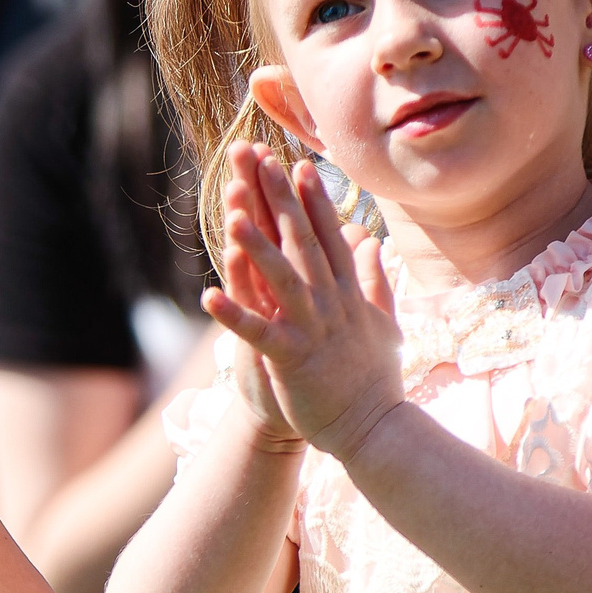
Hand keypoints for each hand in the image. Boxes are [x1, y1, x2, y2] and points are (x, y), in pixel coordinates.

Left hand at [200, 145, 403, 459]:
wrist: (376, 430)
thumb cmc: (374, 379)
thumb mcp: (382, 321)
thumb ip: (374, 279)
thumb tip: (370, 241)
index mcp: (347, 294)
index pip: (328, 237)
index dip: (312, 200)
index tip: (298, 163)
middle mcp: (330, 304)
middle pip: (303, 243)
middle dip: (280, 202)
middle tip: (261, 162)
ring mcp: (312, 330)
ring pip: (281, 279)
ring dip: (257, 247)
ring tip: (232, 215)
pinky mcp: (292, 359)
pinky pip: (258, 333)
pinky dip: (233, 316)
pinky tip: (208, 297)